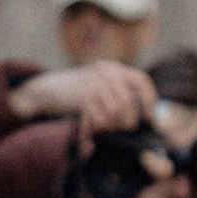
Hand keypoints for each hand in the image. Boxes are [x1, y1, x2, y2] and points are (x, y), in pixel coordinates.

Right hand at [8, 62, 158, 134]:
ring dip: (111, 126)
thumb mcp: (99, 86)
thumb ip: (119, 96)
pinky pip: (100, 118)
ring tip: (102, 128)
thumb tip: (146, 117)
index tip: (149, 118)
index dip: (149, 100)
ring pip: (116, 112)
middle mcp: (106, 72)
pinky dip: (97, 128)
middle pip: (129, 102)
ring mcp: (94, 83)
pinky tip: (90, 128)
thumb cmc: (76, 93)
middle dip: (128, 121)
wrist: (46, 89)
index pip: (141, 81)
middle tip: (120, 129)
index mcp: (113, 68)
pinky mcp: (83, 97)